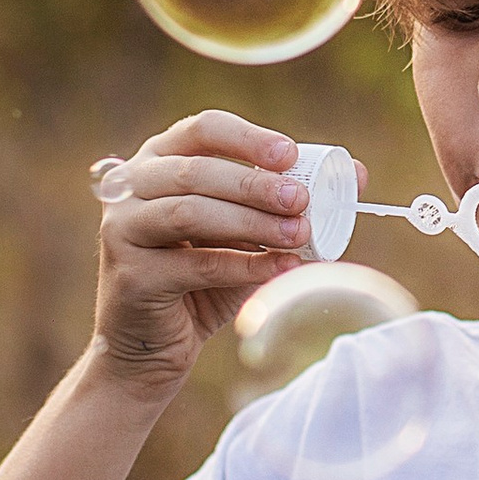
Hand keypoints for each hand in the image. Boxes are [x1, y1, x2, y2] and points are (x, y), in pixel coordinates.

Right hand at [88, 111, 312, 401]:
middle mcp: (132, 188)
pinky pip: (197, 264)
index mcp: (158, 161)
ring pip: (191, 213)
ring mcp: (122, 230)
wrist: (151, 349)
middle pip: (196, 172)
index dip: (248, 138)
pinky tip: (284, 267)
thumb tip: (356, 175)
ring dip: (252, 222)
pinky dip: (246, 264)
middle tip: (302, 200)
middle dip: (256, 184)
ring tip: (300, 233)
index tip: (291, 155)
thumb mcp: (247, 236)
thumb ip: (286, 205)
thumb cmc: (202, 281)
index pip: (202, 130)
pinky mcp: (131, 275)